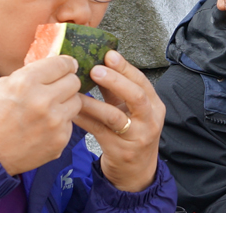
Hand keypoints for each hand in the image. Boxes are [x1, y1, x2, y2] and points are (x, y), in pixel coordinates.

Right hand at [0, 55, 82, 175]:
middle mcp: (44, 100)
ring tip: (49, 109)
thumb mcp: (3, 86)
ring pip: (77, 102)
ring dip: (66, 103)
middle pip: (74, 82)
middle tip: (58, 88)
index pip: (62, 64)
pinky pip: (70, 123)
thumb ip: (30, 75)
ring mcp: (55, 121)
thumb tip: (54, 68)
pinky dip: (61, 123)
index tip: (68, 66)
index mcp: (26, 82)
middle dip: (67, 83)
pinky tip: (44, 127)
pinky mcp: (61, 139)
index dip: (66, 64)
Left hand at [74, 50, 164, 191]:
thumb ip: (117, 91)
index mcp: (154, 106)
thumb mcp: (130, 111)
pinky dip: (84, 119)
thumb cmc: (131, 134)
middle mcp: (150, 120)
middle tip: (95, 69)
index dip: (125, 67)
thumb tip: (96, 62)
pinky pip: (99, 131)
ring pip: (116, 116)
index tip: (108, 54)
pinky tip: (71, 111)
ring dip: (94, 103)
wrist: (137, 170)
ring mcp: (137, 137)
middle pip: (137, 97)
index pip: (142, 82)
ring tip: (76, 92)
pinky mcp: (121, 150)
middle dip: (116, 81)